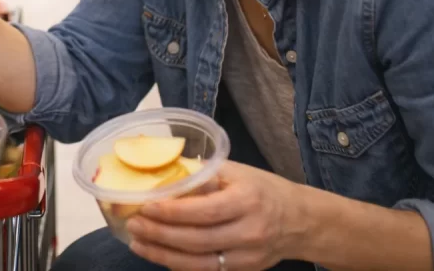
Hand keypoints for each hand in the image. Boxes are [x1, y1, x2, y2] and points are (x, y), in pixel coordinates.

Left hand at [125, 162, 305, 270]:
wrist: (300, 221)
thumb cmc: (262, 189)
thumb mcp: (237, 172)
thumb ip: (203, 175)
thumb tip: (162, 173)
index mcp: (247, 200)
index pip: (204, 210)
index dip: (172, 211)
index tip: (145, 205)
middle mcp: (249, 231)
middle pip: (198, 240)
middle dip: (160, 234)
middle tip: (133, 225)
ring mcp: (248, 256)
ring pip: (199, 262)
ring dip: (163, 254)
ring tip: (137, 242)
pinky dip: (179, 265)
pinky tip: (158, 254)